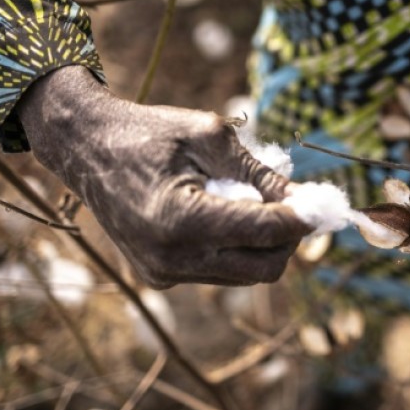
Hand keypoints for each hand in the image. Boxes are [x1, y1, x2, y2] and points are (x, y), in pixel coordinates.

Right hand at [16, 66, 310, 287]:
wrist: (85, 148)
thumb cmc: (149, 132)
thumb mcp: (210, 137)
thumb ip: (260, 173)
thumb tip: (306, 201)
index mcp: (183, 220)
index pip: (266, 232)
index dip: (302, 219)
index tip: (324, 204)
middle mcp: (173, 258)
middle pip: (264, 268)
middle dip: (287, 237)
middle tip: (292, 203)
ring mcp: (164, 273)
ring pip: (244, 274)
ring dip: (261, 242)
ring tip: (244, 199)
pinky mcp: (160, 277)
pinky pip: (219, 271)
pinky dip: (234, 247)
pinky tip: (218, 211)